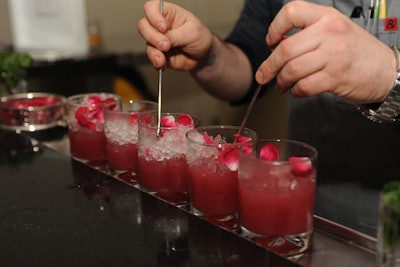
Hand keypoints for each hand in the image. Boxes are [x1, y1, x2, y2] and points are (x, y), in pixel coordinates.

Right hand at [137, 0, 212, 70]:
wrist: (203, 57)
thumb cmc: (200, 38)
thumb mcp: (192, 32)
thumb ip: (176, 36)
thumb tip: (163, 41)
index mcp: (168, 13)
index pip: (152, 8)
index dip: (153, 16)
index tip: (163, 27)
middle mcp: (159, 26)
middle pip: (144, 26)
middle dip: (152, 37)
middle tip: (165, 45)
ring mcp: (158, 40)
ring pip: (147, 44)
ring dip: (154, 53)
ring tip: (163, 59)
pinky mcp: (159, 54)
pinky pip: (152, 57)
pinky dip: (156, 62)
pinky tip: (162, 64)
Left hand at [256, 1, 395, 103]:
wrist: (385, 69)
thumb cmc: (355, 50)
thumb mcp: (334, 30)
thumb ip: (307, 34)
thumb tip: (276, 46)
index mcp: (326, 16)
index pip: (291, 12)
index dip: (274, 28)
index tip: (270, 42)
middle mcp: (330, 32)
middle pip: (285, 49)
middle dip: (268, 66)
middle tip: (263, 75)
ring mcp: (334, 55)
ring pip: (291, 70)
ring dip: (281, 81)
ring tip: (282, 85)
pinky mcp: (336, 77)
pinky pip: (303, 86)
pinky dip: (295, 91)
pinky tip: (297, 90)